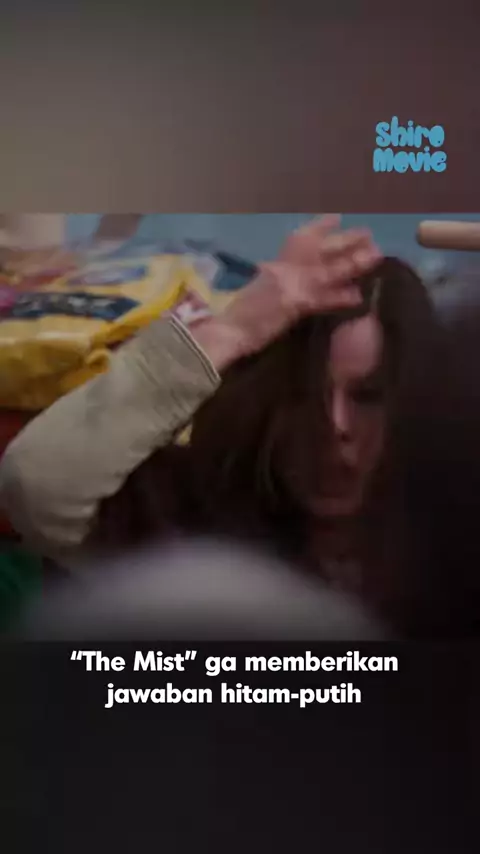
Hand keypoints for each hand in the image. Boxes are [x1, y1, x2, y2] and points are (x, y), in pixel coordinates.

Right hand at [193, 216, 382, 370]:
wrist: (227, 332)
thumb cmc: (238, 317)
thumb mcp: (259, 292)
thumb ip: (277, 282)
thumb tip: (294, 278)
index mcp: (274, 267)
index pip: (299, 240)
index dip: (319, 228)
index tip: (337, 217)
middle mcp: (282, 269)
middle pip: (319, 249)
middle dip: (344, 241)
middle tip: (368, 233)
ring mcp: (289, 285)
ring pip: (327, 270)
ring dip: (352, 263)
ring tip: (375, 256)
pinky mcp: (293, 304)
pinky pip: (323, 299)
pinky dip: (340, 297)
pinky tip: (357, 296)